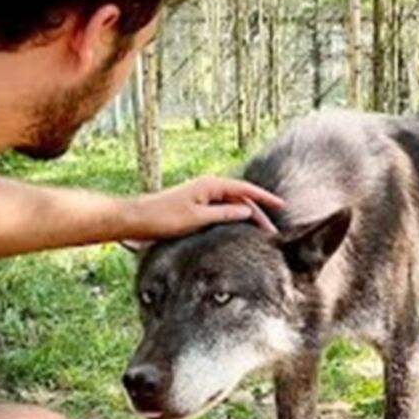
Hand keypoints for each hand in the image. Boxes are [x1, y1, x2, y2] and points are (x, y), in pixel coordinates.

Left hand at [125, 177, 285, 240]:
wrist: (137, 219)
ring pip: (231, 205)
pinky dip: (233, 219)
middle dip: (257, 213)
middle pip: (240, 199)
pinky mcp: (195, 206)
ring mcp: (201, 196)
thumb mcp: (198, 218)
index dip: (264, 198)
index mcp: (210, 185)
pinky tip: (238, 230)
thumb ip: (224, 214)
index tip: (281, 205)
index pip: (245, 190)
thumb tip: (247, 212)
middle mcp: (208, 187)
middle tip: (272, 231)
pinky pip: (221, 210)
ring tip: (260, 233)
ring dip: (246, 217)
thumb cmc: (164, 218)